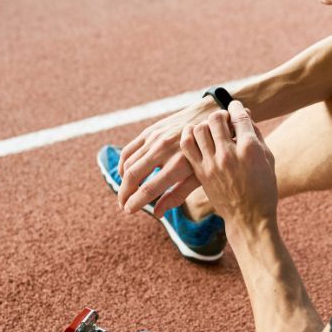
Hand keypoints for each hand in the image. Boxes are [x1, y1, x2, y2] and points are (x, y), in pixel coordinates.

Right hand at [117, 97, 217, 214]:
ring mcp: (154, 139)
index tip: (129, 210)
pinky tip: (125, 175)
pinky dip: (123, 165)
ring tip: (124, 194)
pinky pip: (128, 151)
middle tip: (123, 206)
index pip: (149, 188)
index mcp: (178, 164)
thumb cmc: (207, 154)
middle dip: (124, 194)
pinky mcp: (149, 131)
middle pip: (133, 176)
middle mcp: (164, 150)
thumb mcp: (199, 176)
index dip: (135, 202)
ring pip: (128, 164)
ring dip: (122, 181)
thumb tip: (157, 213)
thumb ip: (178, 195)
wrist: (208, 118)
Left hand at [180, 100, 276, 226]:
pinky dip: (188, 136)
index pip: (239, 116)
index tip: (235, 106)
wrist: (249, 218)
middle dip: (220, 114)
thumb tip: (245, 116)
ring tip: (210, 129)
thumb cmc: (263, 189)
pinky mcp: (201, 173)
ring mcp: (212, 163)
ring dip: (204, 124)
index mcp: (250, 149)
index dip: (236, 107)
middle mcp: (229, 154)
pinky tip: (194, 135)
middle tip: (223, 119)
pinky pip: (187, 146)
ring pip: (199, 129)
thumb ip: (256, 136)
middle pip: (216, 118)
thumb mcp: (268, 160)